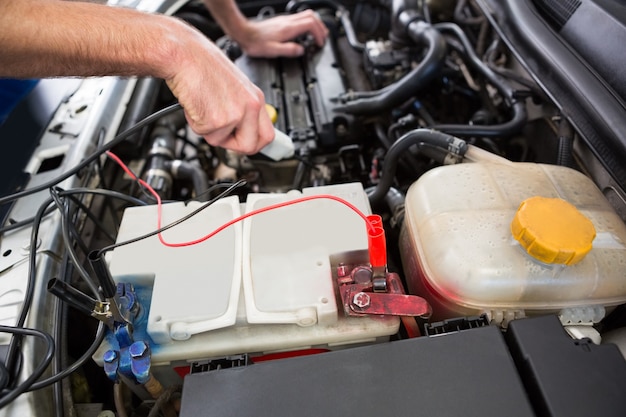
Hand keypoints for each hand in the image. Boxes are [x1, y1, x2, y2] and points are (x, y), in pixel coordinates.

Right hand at [164, 24, 274, 153]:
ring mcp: (235, 114)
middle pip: (250, 146)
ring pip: (222, 142)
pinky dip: (195, 123)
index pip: (267, 135)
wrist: (183, 54)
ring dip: (208, 130)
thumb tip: (242, 130)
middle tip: (219, 132)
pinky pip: (204, 134)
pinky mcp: (215, 120)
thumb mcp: (234, 86)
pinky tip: (196, 103)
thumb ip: (242, 108)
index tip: (245, 144)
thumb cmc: (202, 65)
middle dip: (232, 145)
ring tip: (204, 106)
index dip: (254, 143)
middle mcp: (250, 106)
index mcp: (256, 98)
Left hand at [234, 10, 328, 57]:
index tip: (319, 43)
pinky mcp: (281, 21)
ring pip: (306, 15)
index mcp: (288, 28)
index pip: (311, 24)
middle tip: (323, 37)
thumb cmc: (255, 43)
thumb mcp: (273, 51)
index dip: (319, 33)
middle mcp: (288, 21)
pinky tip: (304, 32)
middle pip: (311, 16)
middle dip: (320, 26)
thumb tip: (301, 51)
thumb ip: (289, 50)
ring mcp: (285, 20)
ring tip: (317, 33)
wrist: (244, 34)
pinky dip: (306, 24)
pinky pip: (299, 18)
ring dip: (315, 23)